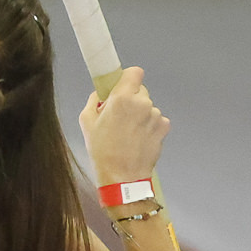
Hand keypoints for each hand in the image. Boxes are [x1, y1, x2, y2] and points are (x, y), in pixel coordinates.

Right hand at [80, 67, 169, 184]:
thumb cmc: (103, 152)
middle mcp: (142, 103)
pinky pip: (156, 120)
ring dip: (141, 115)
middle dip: (132, 100)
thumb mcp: (86, 122)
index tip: (123, 87)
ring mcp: (155, 115)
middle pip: (141, 91)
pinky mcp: (163, 128)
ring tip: (129, 134)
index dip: (128, 79)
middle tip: (121, 117)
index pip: (134, 72)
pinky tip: (139, 140)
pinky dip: (150, 127)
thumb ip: (94, 101)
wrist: (122, 177)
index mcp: (122, 98)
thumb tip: (100, 94)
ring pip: (148, 107)